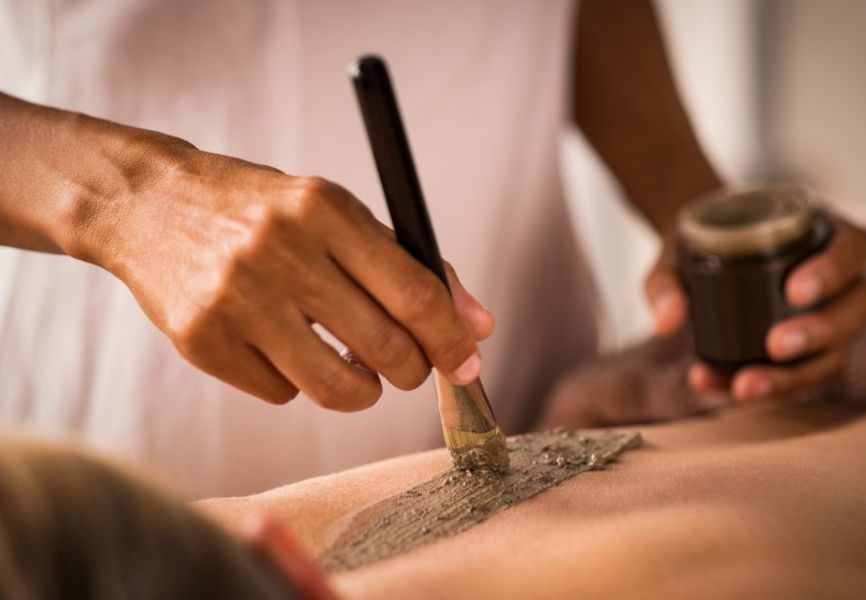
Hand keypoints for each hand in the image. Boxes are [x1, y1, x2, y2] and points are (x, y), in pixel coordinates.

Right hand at [89, 142, 493, 409]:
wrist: (151, 204)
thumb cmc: (264, 212)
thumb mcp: (337, 215)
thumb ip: (411, 267)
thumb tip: (479, 328)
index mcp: (324, 210)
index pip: (414, 292)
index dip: (452, 339)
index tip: (468, 363)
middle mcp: (280, 252)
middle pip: (385, 348)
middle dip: (414, 371)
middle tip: (409, 367)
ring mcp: (236, 300)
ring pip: (337, 388)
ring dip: (365, 391)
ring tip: (358, 370)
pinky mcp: (202, 341)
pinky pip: (283, 395)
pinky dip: (298, 383)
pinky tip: (284, 348)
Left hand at [645, 212, 865, 401]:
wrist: (694, 258)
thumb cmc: (697, 246)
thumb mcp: (675, 254)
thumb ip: (666, 283)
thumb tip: (666, 323)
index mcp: (823, 234)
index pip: (854, 247)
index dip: (834, 270)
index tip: (795, 291)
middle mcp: (840, 278)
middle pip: (859, 307)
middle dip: (821, 331)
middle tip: (774, 345)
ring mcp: (829, 318)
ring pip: (836, 354)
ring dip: (794, 377)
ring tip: (745, 387)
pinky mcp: (809, 352)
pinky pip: (801, 377)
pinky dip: (766, 389)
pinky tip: (723, 390)